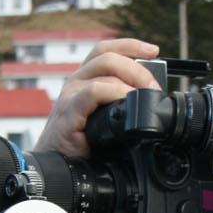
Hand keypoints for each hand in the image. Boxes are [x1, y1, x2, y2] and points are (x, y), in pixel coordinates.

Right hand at [34, 39, 161, 155]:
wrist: (58, 167)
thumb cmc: (82, 145)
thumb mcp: (105, 119)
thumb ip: (121, 105)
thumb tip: (151, 100)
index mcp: (85, 81)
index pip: (105, 50)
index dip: (130, 46)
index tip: (153, 50)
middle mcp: (76, 82)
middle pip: (108, 56)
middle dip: (137, 67)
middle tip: (154, 87)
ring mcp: (71, 94)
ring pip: (104, 67)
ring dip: (132, 79)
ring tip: (147, 95)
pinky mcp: (69, 110)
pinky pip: (94, 91)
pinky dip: (115, 93)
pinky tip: (127, 103)